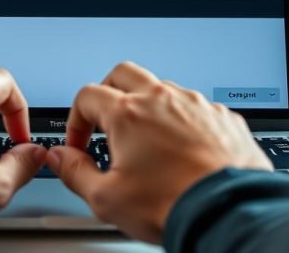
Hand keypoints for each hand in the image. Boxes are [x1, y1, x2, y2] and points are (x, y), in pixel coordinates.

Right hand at [47, 62, 270, 242]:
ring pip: (163, 87)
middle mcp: (162, 99)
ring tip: (148, 139)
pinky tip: (184, 148)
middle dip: (108, 93)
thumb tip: (59, 159)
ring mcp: (196, 105)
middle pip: (123, 74)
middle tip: (106, 120)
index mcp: (128, 114)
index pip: (87, 96)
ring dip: (148, 105)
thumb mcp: (107, 199)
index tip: (80, 144)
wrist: (229, 214)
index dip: (76, 121)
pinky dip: (183, 120)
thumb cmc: (173, 205)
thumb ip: (75, 173)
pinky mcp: (222, 117)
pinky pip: (196, 107)